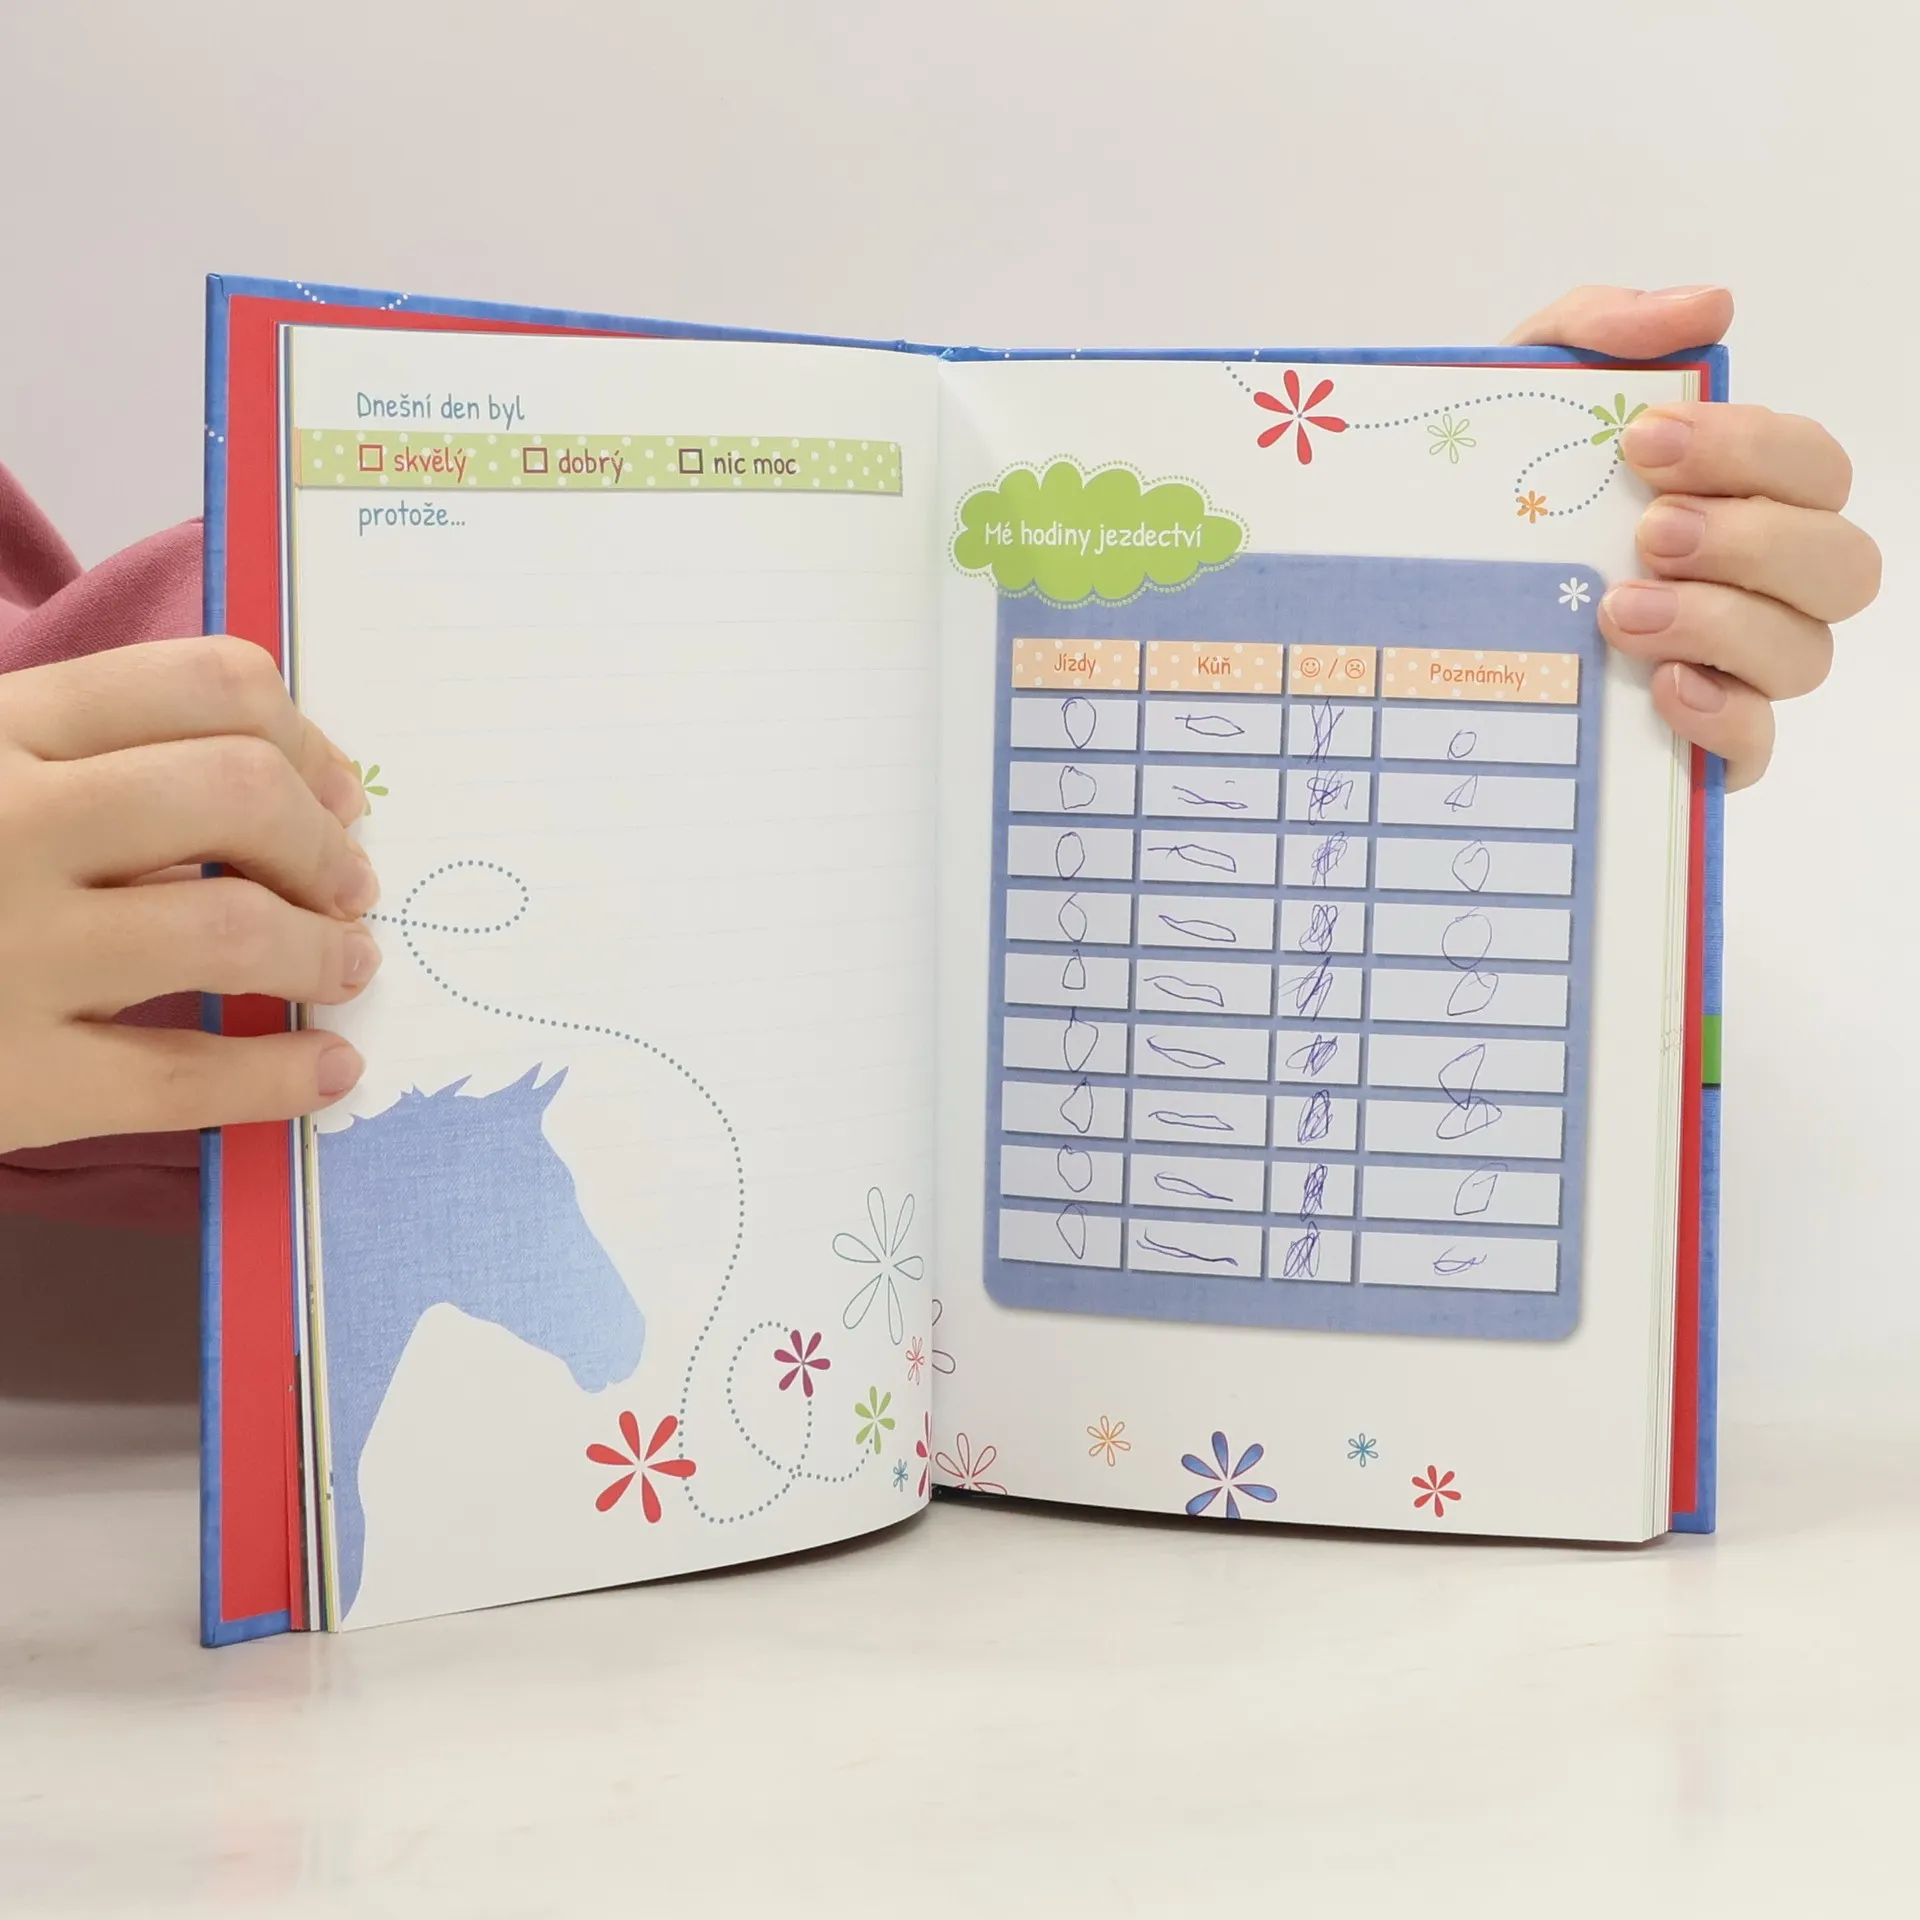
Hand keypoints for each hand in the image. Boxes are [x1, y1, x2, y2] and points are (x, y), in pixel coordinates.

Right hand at [0, 635, 376, 1152]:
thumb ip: (78, 767)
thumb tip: (274, 790)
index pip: (206, 686)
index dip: (307, 742)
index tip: (340, 795)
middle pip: (239, 795)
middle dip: (324, 845)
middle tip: (350, 886)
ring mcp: (3, 952)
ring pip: (233, 929)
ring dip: (325, 951)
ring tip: (346, 966)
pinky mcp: (7, 1077)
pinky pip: (186, 1076)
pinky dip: (284, 1075)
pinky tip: (328, 1071)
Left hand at [1504, 285, 1878, 788]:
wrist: (1398, 593)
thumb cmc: (1486, 491)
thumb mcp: (1519, 392)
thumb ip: (1601, 329)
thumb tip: (1708, 308)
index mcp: (1738, 495)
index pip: (1811, 468)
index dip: (1751, 451)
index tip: (1645, 446)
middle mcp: (1756, 584)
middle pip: (1840, 564)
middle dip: (1753, 542)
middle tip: (1650, 534)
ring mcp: (1732, 669)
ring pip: (1804, 654)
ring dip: (1723, 625)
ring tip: (1620, 611)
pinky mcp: (1693, 747)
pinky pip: (1755, 748)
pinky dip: (1722, 717)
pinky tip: (1658, 688)